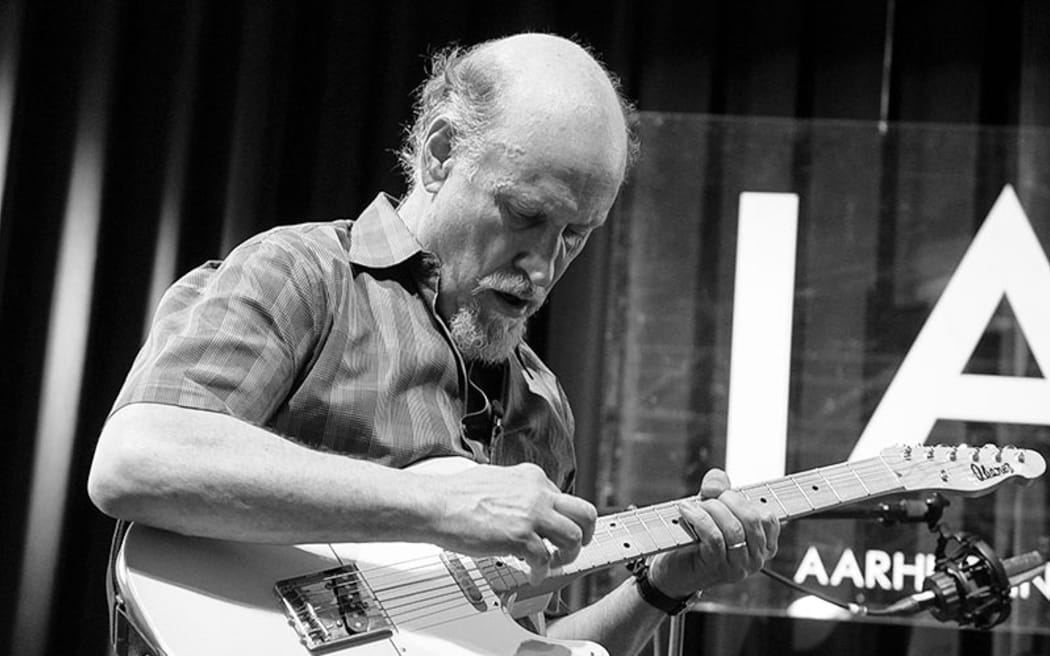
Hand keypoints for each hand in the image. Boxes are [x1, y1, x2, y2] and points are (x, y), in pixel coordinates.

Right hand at [426, 463, 596, 581]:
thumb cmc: (455, 495)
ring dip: (569, 555)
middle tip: (576, 546)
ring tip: (555, 564)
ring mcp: (532, 514)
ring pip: (574, 537)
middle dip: (586, 533)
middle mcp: (537, 492)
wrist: (436, 505)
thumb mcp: (496, 480)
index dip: (563, 518)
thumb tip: (520, 504)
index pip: (564, 498)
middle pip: (584, 512)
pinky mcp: (521, 537)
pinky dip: (542, 572)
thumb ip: (516, 490)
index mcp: (531, 477)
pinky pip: (545, 560)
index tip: (558, 531)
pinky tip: (533, 575)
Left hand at [647, 469, 779, 598]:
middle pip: (751, 520)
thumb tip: (715, 486)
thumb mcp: (712, 508)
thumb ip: (718, 488)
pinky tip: (686, 510)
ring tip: (693, 505)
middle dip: (726, 501)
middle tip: (706, 497)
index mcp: (764, 546)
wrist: (674, 569)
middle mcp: (756, 560)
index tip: (724, 494)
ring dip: (710, 509)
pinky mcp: (718, 568)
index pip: (768, 518)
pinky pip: (714, 537)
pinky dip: (699, 518)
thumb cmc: (697, 537)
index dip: (744, 500)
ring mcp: (739, 567)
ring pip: (734, 529)